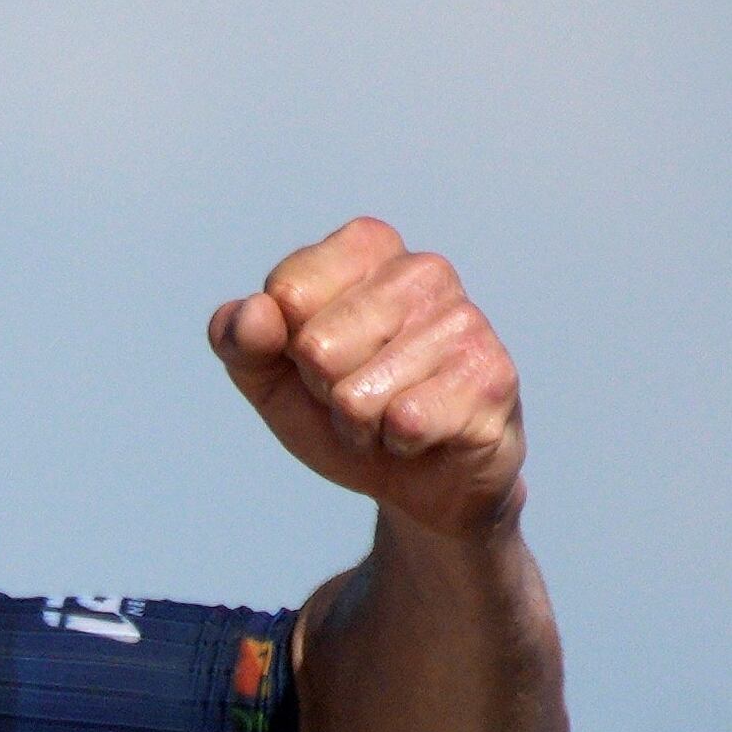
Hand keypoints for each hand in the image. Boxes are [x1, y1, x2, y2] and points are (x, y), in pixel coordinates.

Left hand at [213, 218, 526, 540]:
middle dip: (324, 392)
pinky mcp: (490, 377)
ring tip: (391, 416)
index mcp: (368, 248)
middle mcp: (422, 270)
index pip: (286, 293)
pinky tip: (423, 434)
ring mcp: (464, 321)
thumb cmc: (343, 412)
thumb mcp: (271, 378)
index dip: (286, 347)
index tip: (317, 359)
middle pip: (317, 348)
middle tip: (358, 396)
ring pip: (356, 395)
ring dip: (360, 426)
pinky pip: (404, 422)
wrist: (416, 483)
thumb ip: (240, 341)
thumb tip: (253, 314)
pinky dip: (398, 445)